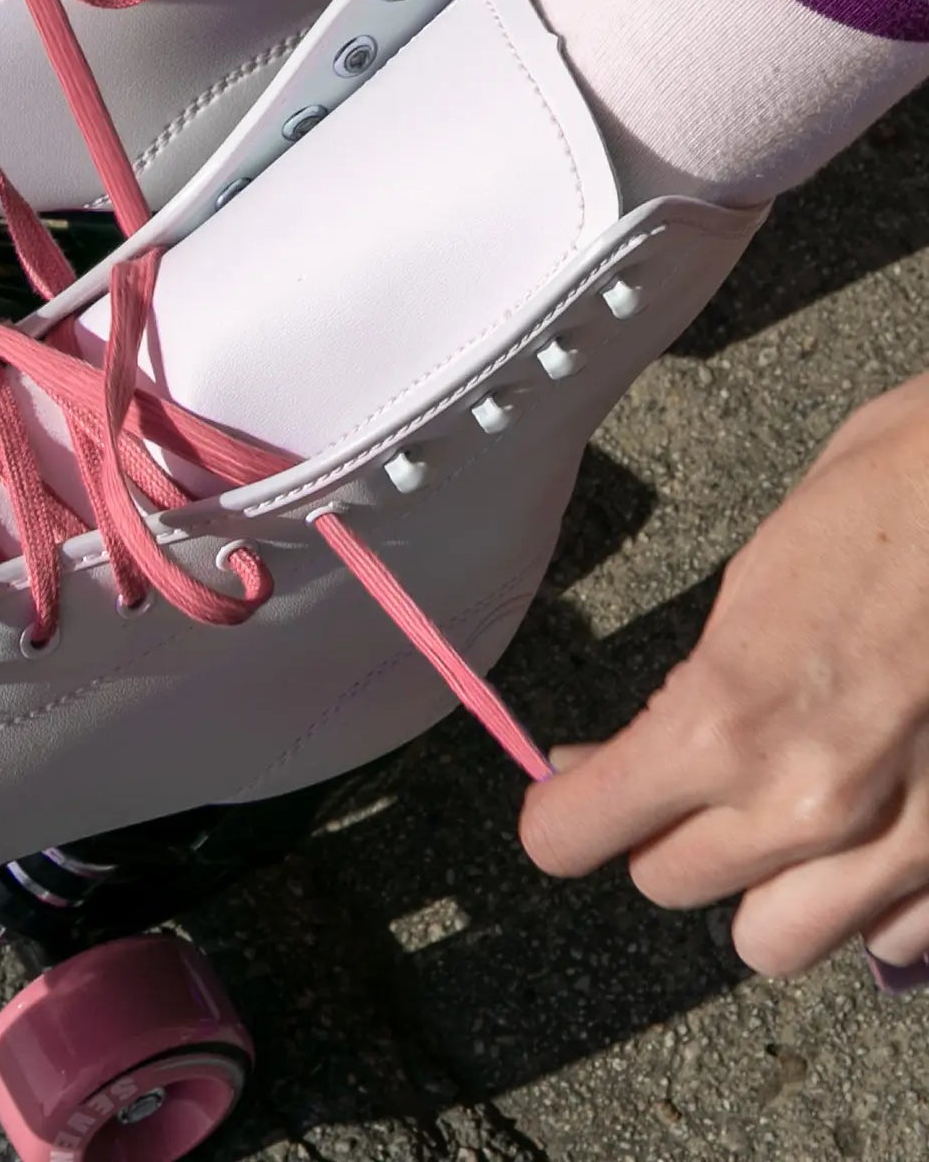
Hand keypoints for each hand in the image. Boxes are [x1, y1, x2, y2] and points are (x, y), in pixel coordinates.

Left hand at [521, 374, 928, 977]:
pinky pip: (887, 941)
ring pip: (775, 940)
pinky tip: (866, 829)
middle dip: (661, 834)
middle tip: (681, 781)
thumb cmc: (871, 514)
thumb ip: (681, 703)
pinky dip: (866, 902)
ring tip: (774, 813)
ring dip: (760, 885)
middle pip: (669, 884)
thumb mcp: (742, 597)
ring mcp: (900, 845)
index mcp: (721, 726)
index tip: (566, 796)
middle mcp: (805, 807)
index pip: (576, 835)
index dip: (561, 816)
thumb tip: (602, 767)